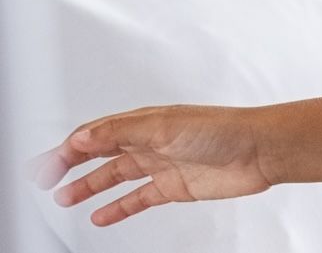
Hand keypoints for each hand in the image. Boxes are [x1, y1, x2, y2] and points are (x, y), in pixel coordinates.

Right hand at [23, 105, 276, 225]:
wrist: (261, 151)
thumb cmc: (223, 129)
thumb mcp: (164, 126)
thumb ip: (122, 132)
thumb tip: (82, 136)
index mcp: (145, 122)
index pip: (96, 134)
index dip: (68, 149)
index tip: (45, 165)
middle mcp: (151, 142)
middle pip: (101, 154)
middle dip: (71, 165)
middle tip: (45, 179)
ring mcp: (163, 165)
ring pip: (116, 177)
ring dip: (90, 187)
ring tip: (65, 198)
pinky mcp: (176, 186)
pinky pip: (139, 198)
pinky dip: (119, 207)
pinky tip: (101, 215)